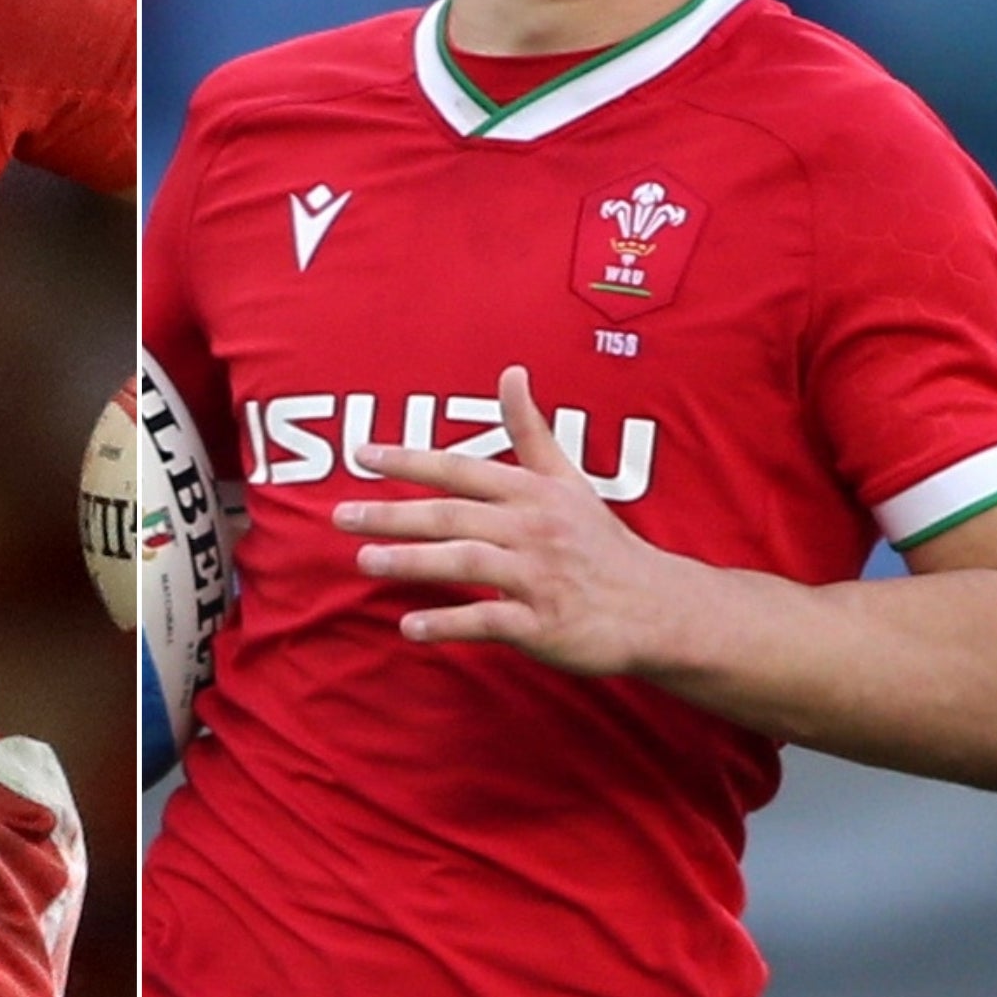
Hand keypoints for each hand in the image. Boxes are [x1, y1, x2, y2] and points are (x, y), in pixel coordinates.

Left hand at [333, 365, 674, 674]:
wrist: (656, 607)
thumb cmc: (600, 542)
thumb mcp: (569, 478)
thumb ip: (530, 429)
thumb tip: (511, 370)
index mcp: (533, 492)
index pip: (460, 469)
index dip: (409, 460)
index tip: (361, 455)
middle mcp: (533, 529)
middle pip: (453, 515)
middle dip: (393, 514)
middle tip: (340, 516)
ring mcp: (539, 577)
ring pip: (465, 562)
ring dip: (411, 561)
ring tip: (363, 561)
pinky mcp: (544, 623)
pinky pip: (488, 620)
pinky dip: (448, 623)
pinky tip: (409, 626)